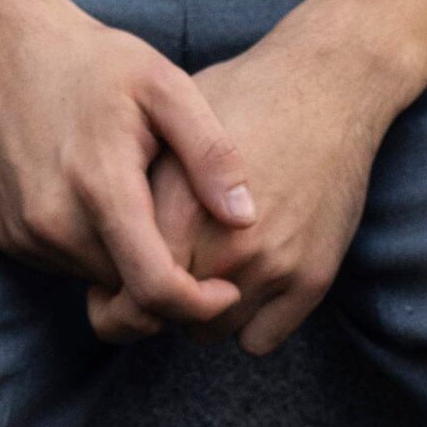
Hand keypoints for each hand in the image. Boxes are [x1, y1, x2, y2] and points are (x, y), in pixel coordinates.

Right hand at [0, 0, 251, 324]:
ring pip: (98, 281)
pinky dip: (91, 248)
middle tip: (182, 227)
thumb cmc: (91, 61)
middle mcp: (55, 221)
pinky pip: (65, 265)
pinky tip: (95, 197)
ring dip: (126, 261)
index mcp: (100, 186)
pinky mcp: (6, 237)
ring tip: (135, 198)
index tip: (228, 291)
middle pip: (130, 290)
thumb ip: (209, 150)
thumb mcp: (162, 84)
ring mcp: (25, 233)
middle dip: (165, 277)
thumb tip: (246, 217)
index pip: (155, 287)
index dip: (200, 304)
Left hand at [103, 28, 393, 349]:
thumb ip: (140, 193)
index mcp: (181, 210)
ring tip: (207, 269)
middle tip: (168, 267)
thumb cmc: (243, 96)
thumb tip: (99, 247)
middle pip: (167, 317)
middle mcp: (226, 246)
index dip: (118, 288)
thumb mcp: (172, 127)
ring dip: (203, 312)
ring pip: (211, 332)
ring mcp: (273, 267)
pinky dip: (249, 322)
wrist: (327, 85)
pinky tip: (248, 281)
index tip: (121, 276)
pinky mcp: (310, 281)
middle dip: (160, 298)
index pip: (131, 290)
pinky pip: (258, 341)